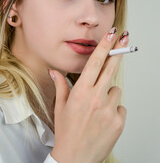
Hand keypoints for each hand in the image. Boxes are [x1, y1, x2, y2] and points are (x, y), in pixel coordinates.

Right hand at [49, 27, 128, 162]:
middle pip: (111, 67)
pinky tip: (104, 118)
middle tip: (125, 40)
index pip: (95, 62)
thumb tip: (54, 71)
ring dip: (109, 93)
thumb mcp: (60, 107)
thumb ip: (60, 85)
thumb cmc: (66, 131)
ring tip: (98, 106)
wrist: (75, 158)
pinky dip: (114, 109)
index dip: (104, 46)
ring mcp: (109, 110)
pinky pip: (120, 106)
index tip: (112, 34)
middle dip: (119, 50)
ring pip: (116, 90)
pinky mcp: (118, 121)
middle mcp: (96, 98)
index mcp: (81, 92)